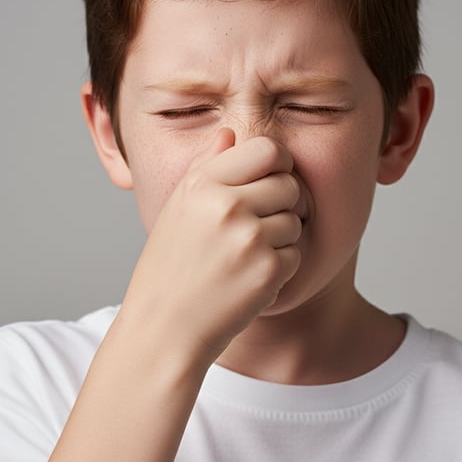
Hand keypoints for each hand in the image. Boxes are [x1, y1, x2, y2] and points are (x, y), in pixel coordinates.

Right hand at [121, 128, 302, 365]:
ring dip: (279, 238)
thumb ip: (206, 166)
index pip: (268, 150)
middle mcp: (227, 206)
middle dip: (280, 204)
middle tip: (253, 227)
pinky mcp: (268, 271)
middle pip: (289, 184)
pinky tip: (248, 279)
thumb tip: (231, 133)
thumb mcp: (176, 208)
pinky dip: (279, 268)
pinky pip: (296, 254)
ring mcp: (250, 239)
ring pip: (295, 221)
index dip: (275, 165)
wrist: (164, 328)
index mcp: (203, 184)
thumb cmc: (170, 266)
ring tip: (243, 257)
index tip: (267, 182)